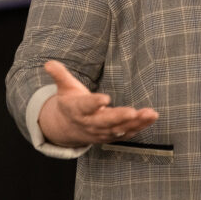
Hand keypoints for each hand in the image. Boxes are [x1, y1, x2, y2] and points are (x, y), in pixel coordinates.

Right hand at [38, 60, 158, 146]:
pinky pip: (127, 132)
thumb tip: (49, 63)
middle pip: (105, 121)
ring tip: (150, 113)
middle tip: (132, 112)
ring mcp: (102, 131)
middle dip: (119, 117)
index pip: (86, 106)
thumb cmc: (70, 103)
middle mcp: (90, 122)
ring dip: (136, 122)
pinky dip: (140, 127)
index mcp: (78, 109)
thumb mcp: (64, 88)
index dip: (94, 103)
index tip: (105, 99)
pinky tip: (151, 117)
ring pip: (119, 128)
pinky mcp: (112, 135)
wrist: (68, 128)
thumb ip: (59, 75)